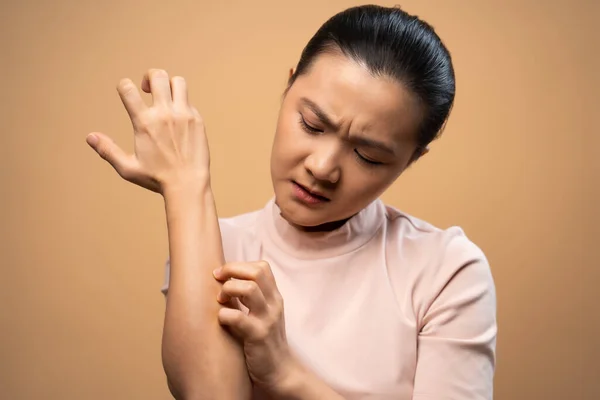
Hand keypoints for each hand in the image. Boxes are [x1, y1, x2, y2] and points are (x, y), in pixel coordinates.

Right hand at [86, 69, 209, 193]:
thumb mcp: (128, 168)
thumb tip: (90, 137)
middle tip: (148, 89)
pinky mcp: (197, 120)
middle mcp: (164, 114)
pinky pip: (189, 100)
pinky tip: (178, 118)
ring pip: (177, 82)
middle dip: (149, 77)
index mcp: (144, 123)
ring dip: (169, 85)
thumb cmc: (157, 179)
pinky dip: (181, 103)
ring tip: (165, 98)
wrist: (188, 185)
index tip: (127, 93)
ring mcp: (183, 115)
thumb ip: (108, 150)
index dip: (124, 86)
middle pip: (157, 75)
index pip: (127, 88)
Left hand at [213, 261, 299, 393]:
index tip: (223, 274)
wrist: (280, 371)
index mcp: (274, 297)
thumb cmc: (264, 341)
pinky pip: (239, 317)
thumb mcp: (262, 314)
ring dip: (229, 289)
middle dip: (231, 270)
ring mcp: (267, 319)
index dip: (240, 265)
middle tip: (217, 280)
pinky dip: (225, 314)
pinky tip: (221, 319)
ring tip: (220, 300)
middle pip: (256, 272)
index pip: (262, 266)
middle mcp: (274, 304)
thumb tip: (224, 281)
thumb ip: (249, 298)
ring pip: (250, 289)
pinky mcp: (259, 336)